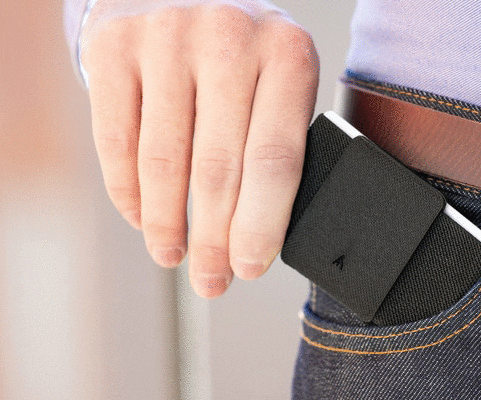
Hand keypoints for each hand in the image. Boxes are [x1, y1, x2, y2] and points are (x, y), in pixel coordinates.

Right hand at [80, 0, 318, 297]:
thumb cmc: (241, 53)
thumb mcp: (278, 81)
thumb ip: (276, 140)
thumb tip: (260, 233)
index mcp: (288, 55)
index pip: (275, 159)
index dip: (260, 226)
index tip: (248, 268)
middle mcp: (229, 40)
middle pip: (218, 170)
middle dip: (214, 239)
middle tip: (212, 280)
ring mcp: (167, 38)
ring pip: (164, 163)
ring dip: (167, 225)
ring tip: (174, 254)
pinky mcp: (115, 45)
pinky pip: (117, 141)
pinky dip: (129, 192)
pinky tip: (143, 217)